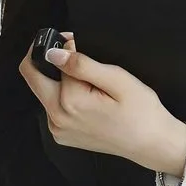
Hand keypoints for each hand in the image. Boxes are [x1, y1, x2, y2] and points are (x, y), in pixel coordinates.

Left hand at [18, 38, 185, 176]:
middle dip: (48, 59)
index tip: (77, 41)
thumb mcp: (118, 79)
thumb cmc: (142, 113)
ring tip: (90, 82)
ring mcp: (57, 129)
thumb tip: (53, 53)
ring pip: (43, 91)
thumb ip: (82, 64)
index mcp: (69, 101)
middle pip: (33, 76)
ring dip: (59, 80)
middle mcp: (57, 117)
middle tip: (75, 54)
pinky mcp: (61, 135)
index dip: (64, 46)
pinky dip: (64, 96)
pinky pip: (52, 107)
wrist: (152, 144)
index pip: (51, 60)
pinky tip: (88, 99)